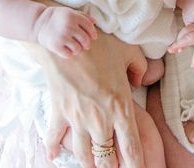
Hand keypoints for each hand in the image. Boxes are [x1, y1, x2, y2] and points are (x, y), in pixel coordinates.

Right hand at [31, 30, 147, 167]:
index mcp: (120, 107)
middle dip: (111, 166)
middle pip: (106, 159)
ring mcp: (77, 119)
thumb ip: (140, 69)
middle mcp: (99, 119)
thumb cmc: (100, 43)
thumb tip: (139, 82)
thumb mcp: (129, 51)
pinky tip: (53, 157)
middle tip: (113, 165)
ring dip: (88, 163)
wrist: (67, 38)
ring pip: (83, 156)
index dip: (136, 165)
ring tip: (93, 163)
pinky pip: (54, 139)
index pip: (131, 149)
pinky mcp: (59, 113)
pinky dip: (53, 150)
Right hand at [35, 6, 97, 57]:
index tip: (93, 37)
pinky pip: (69, 55)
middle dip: (87, 44)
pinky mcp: (56, 46)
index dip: (93, 33)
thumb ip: (83, 16)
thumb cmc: (57, 17)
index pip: (89, 27)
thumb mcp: (70, 12)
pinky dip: (69, 53)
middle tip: (85, 45)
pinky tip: (67, 49)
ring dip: (78, 49)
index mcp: (73, 17)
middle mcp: (69, 26)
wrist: (39, 23)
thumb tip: (95, 22)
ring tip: (74, 47)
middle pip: (85, 40)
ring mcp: (62, 37)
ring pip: (78, 49)